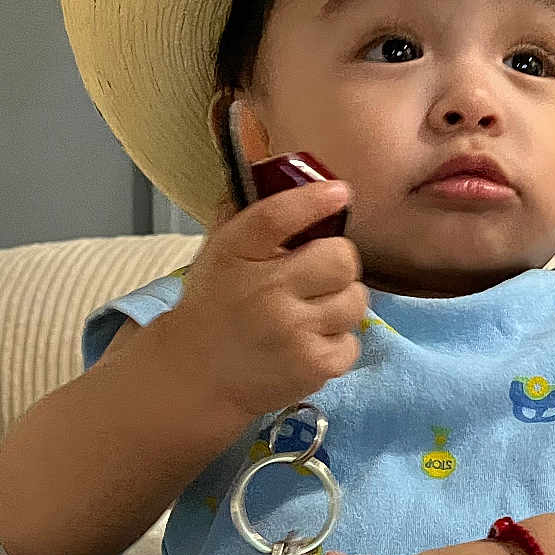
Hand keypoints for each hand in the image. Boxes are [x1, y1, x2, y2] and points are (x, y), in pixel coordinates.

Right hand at [162, 180, 367, 420]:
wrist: (198, 376)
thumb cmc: (218, 306)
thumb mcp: (221, 253)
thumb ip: (253, 217)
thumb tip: (298, 178)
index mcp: (237, 253)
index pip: (278, 215)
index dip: (314, 199)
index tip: (340, 193)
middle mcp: (266, 290)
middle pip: (342, 258)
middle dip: (338, 264)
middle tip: (320, 276)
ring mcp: (293, 331)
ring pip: (355, 300)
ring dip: (341, 304)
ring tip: (313, 314)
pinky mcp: (314, 366)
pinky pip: (353, 340)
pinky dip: (338, 343)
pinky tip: (309, 343)